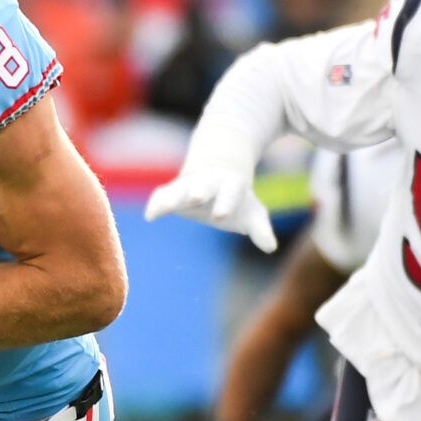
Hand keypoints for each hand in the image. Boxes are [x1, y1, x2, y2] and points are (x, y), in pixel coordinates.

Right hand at [144, 141, 276, 252]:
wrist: (218, 172)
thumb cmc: (239, 200)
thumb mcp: (254, 213)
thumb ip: (261, 230)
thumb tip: (270, 247)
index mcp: (231, 186)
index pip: (230, 192)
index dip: (226, 202)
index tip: (220, 215)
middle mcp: (208, 183)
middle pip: (203, 186)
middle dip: (199, 191)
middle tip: (195, 197)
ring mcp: (189, 186)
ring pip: (178, 190)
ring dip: (170, 198)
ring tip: (159, 211)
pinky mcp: (172, 192)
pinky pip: (162, 196)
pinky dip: (156, 205)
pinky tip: (150, 217)